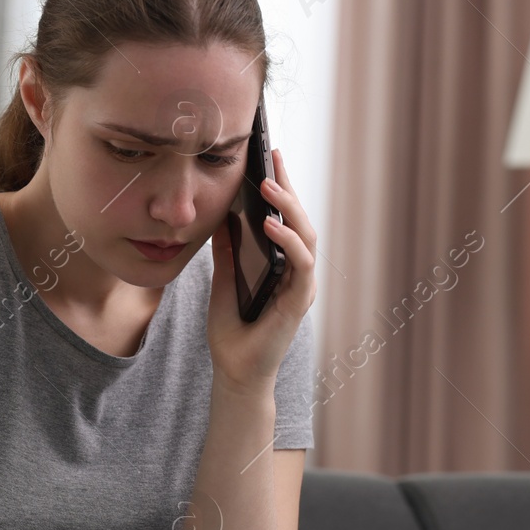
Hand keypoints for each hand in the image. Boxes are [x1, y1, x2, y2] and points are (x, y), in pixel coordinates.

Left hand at [207, 146, 317, 393]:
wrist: (234, 373)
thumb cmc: (232, 332)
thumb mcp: (222, 281)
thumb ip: (227, 252)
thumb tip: (222, 217)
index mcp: (283, 266)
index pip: (286, 220)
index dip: (281, 188)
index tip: (270, 156)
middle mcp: (298, 274)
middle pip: (301, 221)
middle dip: (288, 187)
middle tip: (273, 156)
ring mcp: (302, 287)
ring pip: (307, 238)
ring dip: (289, 209)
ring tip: (268, 185)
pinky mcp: (299, 302)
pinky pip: (300, 265)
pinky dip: (289, 242)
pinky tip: (270, 225)